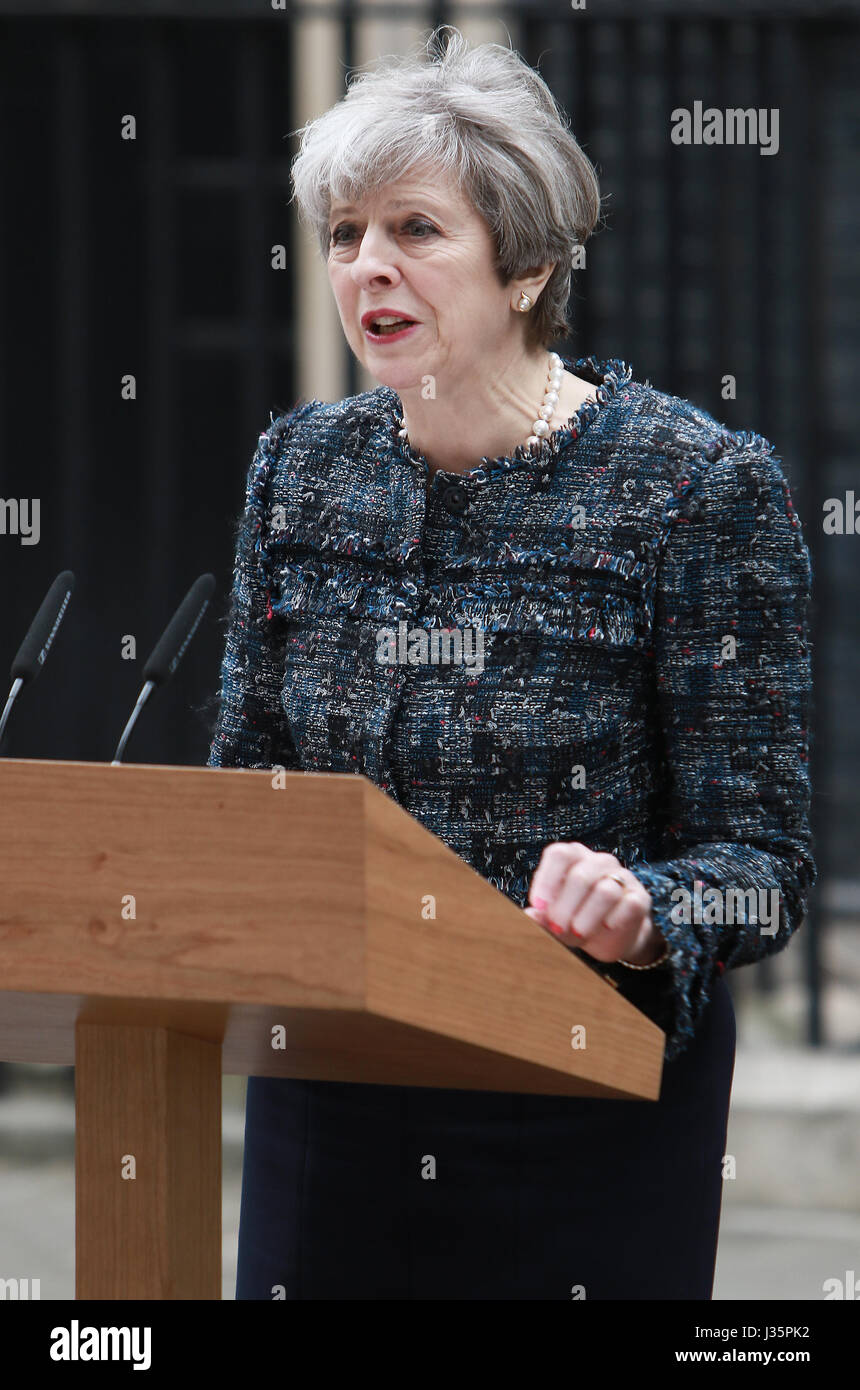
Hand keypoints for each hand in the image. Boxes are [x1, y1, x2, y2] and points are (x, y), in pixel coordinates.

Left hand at [524, 841, 663, 965]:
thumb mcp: (554, 920)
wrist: (610, 937)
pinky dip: (615, 919)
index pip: (560, 854)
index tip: (539, 906)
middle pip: (580, 876)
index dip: (547, 880)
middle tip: (557, 928)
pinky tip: (606, 927)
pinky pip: (629, 904)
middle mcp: (599, 862)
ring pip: (605, 891)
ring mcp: (622, 877)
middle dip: (565, 907)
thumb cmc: (575, 920)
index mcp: (573, 858)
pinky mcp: (640, 897)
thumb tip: (530, 915)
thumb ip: (542, 917)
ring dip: (587, 917)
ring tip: (578, 933)